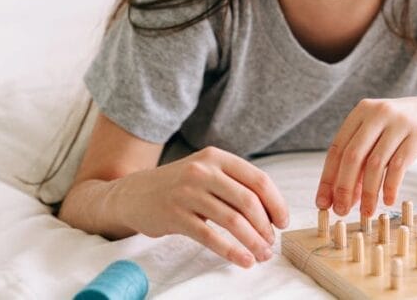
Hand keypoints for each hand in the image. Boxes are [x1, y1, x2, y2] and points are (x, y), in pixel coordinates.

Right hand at [113, 146, 288, 267]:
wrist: (133, 194)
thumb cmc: (179, 185)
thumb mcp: (207, 172)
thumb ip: (235, 184)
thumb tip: (272, 211)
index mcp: (217, 157)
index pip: (258, 179)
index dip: (276, 203)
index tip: (283, 222)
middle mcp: (203, 171)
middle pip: (248, 201)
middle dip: (266, 226)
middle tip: (271, 243)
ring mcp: (187, 193)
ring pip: (232, 220)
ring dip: (253, 241)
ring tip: (262, 255)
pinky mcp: (175, 215)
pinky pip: (211, 237)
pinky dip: (232, 251)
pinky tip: (243, 260)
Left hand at [315, 97, 416, 216]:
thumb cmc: (405, 129)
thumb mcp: (379, 134)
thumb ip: (361, 157)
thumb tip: (341, 195)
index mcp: (362, 111)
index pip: (337, 148)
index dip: (328, 178)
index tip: (323, 202)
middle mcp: (379, 113)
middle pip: (353, 156)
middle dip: (344, 188)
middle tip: (341, 211)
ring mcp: (400, 122)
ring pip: (375, 164)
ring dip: (368, 193)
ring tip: (366, 212)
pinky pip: (399, 166)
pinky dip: (390, 187)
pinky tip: (388, 200)